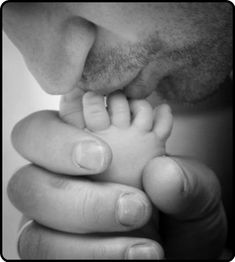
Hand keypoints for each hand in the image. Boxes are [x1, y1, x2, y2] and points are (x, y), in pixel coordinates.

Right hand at [8, 99, 225, 258]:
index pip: (39, 131)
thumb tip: (161, 174)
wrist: (183, 246)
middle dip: (73, 197)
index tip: (102, 156)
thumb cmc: (181, 208)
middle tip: (132, 206)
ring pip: (33, 234)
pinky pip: (49, 259)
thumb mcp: (195, 188)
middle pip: (25, 184)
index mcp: (79, 148)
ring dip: (85, 241)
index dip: (57, 140)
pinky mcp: (58, 252)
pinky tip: (135, 257)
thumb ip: (184, 178)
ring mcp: (53, 224)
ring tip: (145, 246)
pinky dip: (88, 260)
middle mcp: (57, 184)